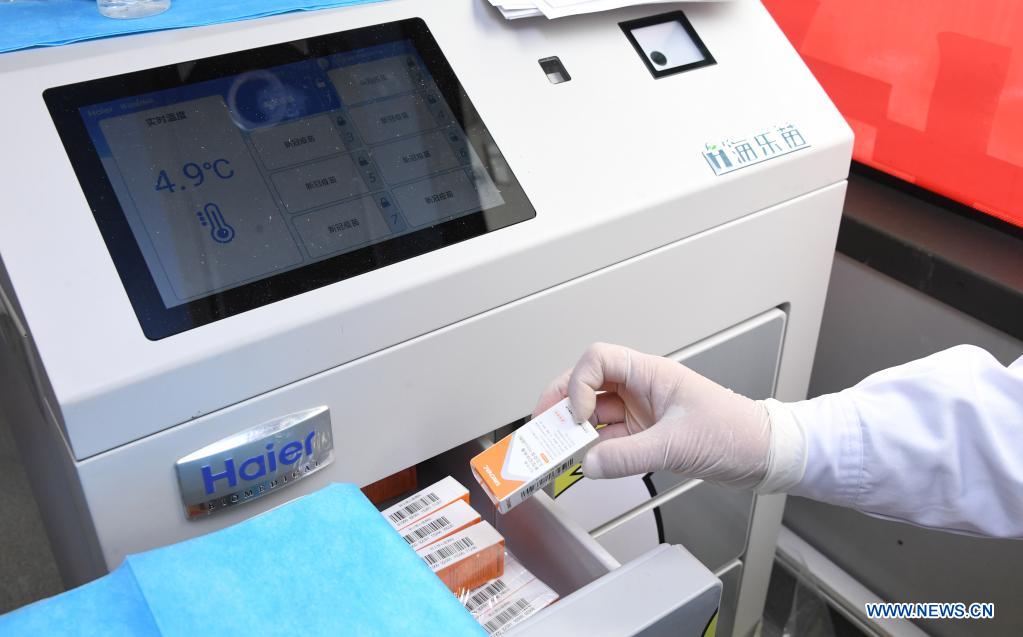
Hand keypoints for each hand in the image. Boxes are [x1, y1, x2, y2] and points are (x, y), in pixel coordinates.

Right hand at [533, 343, 771, 487]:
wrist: (764, 454)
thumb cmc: (736, 431)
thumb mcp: (679, 444)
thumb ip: (629, 456)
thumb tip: (589, 464)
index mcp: (650, 373)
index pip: (597, 360)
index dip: (579, 384)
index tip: (579, 416)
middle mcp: (640, 389)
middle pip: (585, 385)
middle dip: (560, 405)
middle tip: (541, 430)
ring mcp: (641, 412)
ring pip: (593, 415)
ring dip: (573, 432)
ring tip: (555, 451)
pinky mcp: (645, 436)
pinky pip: (608, 439)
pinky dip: (593, 451)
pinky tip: (585, 463)